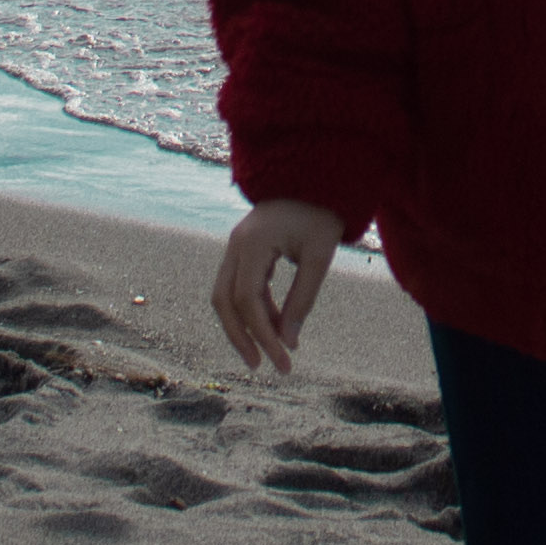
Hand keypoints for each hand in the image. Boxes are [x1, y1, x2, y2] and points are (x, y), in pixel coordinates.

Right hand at [214, 199, 346, 376]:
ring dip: (244, 326)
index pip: (248, 300)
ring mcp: (235, 247)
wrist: (314, 178)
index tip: (284, 359)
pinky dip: (253, 309)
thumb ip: (303, 298)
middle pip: (224, 301)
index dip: (262, 334)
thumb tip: (289, 342)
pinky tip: (275, 326)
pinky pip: (238, 286)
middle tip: (263, 366)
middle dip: (241, 337)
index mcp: (253, 243)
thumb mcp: (320, 256)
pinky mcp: (242, 251)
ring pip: (226, 296)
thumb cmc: (321, 214)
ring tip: (271, 352)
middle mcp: (235, 245)